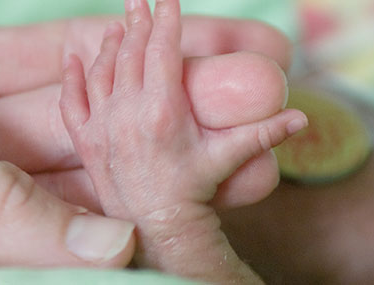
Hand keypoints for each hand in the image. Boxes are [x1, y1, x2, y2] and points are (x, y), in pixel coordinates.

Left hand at [58, 0, 305, 282]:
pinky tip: (74, 59)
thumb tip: (301, 118)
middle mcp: (128, 114)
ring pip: (102, 71)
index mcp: (163, 111)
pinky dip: (72, 77)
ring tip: (118, 24)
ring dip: (110, 44)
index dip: (166, 21)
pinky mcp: (86, 142)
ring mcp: (103, 126)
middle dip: (137, 22)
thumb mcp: (228, 158)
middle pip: (131, 53)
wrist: (157, 227)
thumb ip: (264, 134)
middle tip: (140, 0)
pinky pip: (72, 102)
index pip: (162, 51)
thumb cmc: (195, 191)